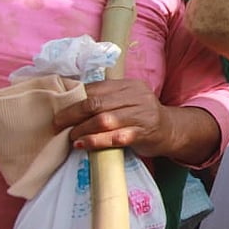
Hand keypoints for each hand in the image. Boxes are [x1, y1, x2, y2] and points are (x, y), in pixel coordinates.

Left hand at [54, 78, 172, 155]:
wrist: (171, 130)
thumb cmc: (141, 115)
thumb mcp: (127, 100)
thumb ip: (106, 98)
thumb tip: (69, 102)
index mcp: (129, 85)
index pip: (95, 88)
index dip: (73, 98)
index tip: (58, 109)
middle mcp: (137, 97)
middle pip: (96, 103)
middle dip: (72, 114)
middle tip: (58, 124)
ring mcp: (141, 115)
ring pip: (103, 120)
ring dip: (81, 129)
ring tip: (71, 136)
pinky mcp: (143, 133)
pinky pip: (114, 137)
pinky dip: (95, 141)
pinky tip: (83, 144)